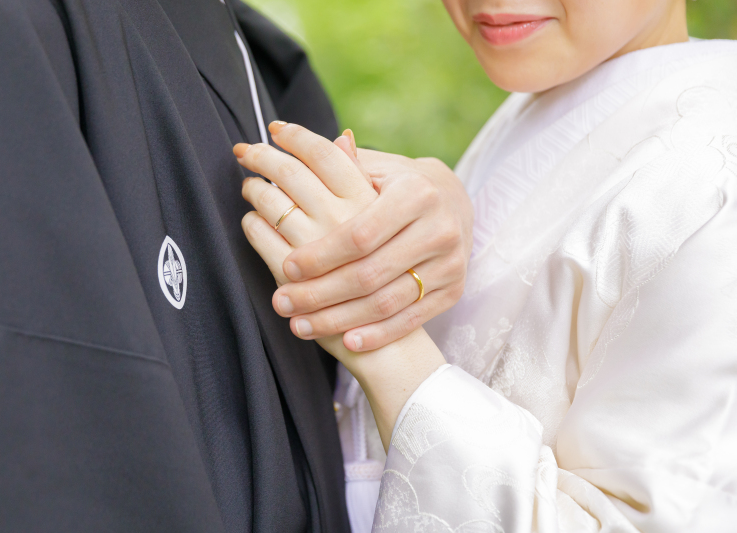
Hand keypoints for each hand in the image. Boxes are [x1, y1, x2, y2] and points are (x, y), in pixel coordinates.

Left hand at [274, 147, 473, 351]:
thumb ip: (333, 163)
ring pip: (385, 303)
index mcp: (415, 194)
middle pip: (369, 274)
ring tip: (300, 326)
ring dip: (339, 319)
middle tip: (282, 303)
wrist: (457, 205)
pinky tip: (345, 343)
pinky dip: (377, 334)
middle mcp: (438, 229)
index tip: (287, 268)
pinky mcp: (454, 290)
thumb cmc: (399, 186)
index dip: (322, 254)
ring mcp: (450, 264)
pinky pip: (411, 320)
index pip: (360, 233)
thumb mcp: (377, 169)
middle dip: (320, 293)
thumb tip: (281, 134)